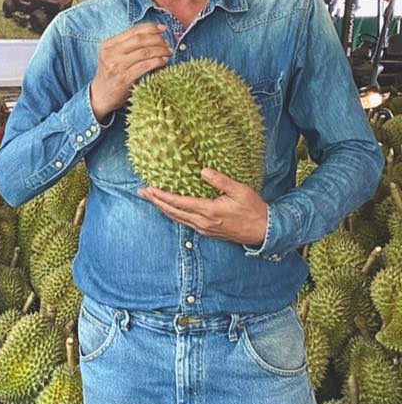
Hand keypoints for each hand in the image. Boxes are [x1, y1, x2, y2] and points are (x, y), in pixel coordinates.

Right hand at [90, 22, 171, 120]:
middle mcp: (110, 53)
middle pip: (140, 39)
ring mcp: (117, 66)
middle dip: (157, 39)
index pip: (132, 31)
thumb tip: (154, 36)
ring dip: (160, 50)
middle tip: (167, 43)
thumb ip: (127, 46)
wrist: (100, 97)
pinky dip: (157, 62)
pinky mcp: (124, 78)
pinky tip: (163, 62)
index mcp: (108, 45)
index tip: (162, 29)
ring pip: (144, 52)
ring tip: (168, 52)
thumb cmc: (111, 76)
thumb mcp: (113, 57)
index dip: (150, 28)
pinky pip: (145, 66)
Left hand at [138, 168, 268, 246]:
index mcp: (209, 211)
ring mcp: (204, 229)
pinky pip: (184, 222)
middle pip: (172, 212)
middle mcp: (202, 222)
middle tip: (141, 192)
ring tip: (150, 199)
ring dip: (162, 208)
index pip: (179, 202)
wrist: (263, 231)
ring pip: (176, 218)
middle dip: (155, 201)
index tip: (149, 189)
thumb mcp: (240, 191)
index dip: (162, 196)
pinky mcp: (207, 232)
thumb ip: (220, 181)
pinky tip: (168, 209)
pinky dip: (173, 215)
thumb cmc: (253, 209)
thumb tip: (203, 171)